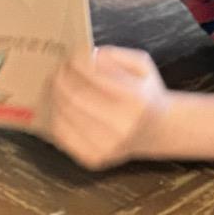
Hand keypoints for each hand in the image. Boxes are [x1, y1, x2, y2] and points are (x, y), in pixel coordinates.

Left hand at [48, 45, 168, 169]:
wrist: (159, 131)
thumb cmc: (146, 93)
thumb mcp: (142, 66)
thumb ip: (116, 55)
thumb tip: (90, 56)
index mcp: (135, 99)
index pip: (94, 76)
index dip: (76, 64)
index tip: (70, 56)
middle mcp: (121, 125)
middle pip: (76, 97)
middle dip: (61, 79)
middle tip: (57, 69)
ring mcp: (106, 145)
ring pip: (65, 116)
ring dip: (54, 97)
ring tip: (54, 85)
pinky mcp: (94, 159)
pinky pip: (63, 136)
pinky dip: (55, 117)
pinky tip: (57, 105)